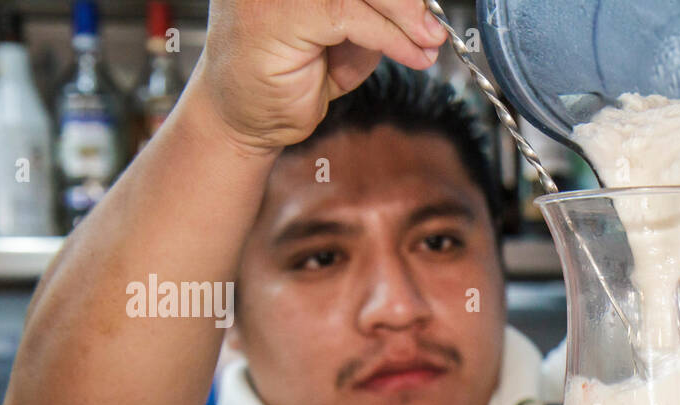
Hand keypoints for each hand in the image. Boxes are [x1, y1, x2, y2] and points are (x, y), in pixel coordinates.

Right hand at [195, 0, 449, 153]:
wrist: (245, 118)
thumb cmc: (289, 76)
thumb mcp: (345, 36)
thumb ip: (373, 13)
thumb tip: (421, 8)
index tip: (429, 10)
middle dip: (406, 0)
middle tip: (435, 27)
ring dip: (405, 17)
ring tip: (428, 42)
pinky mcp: (278, 13)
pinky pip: (351, 15)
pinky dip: (391, 36)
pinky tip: (412, 54)